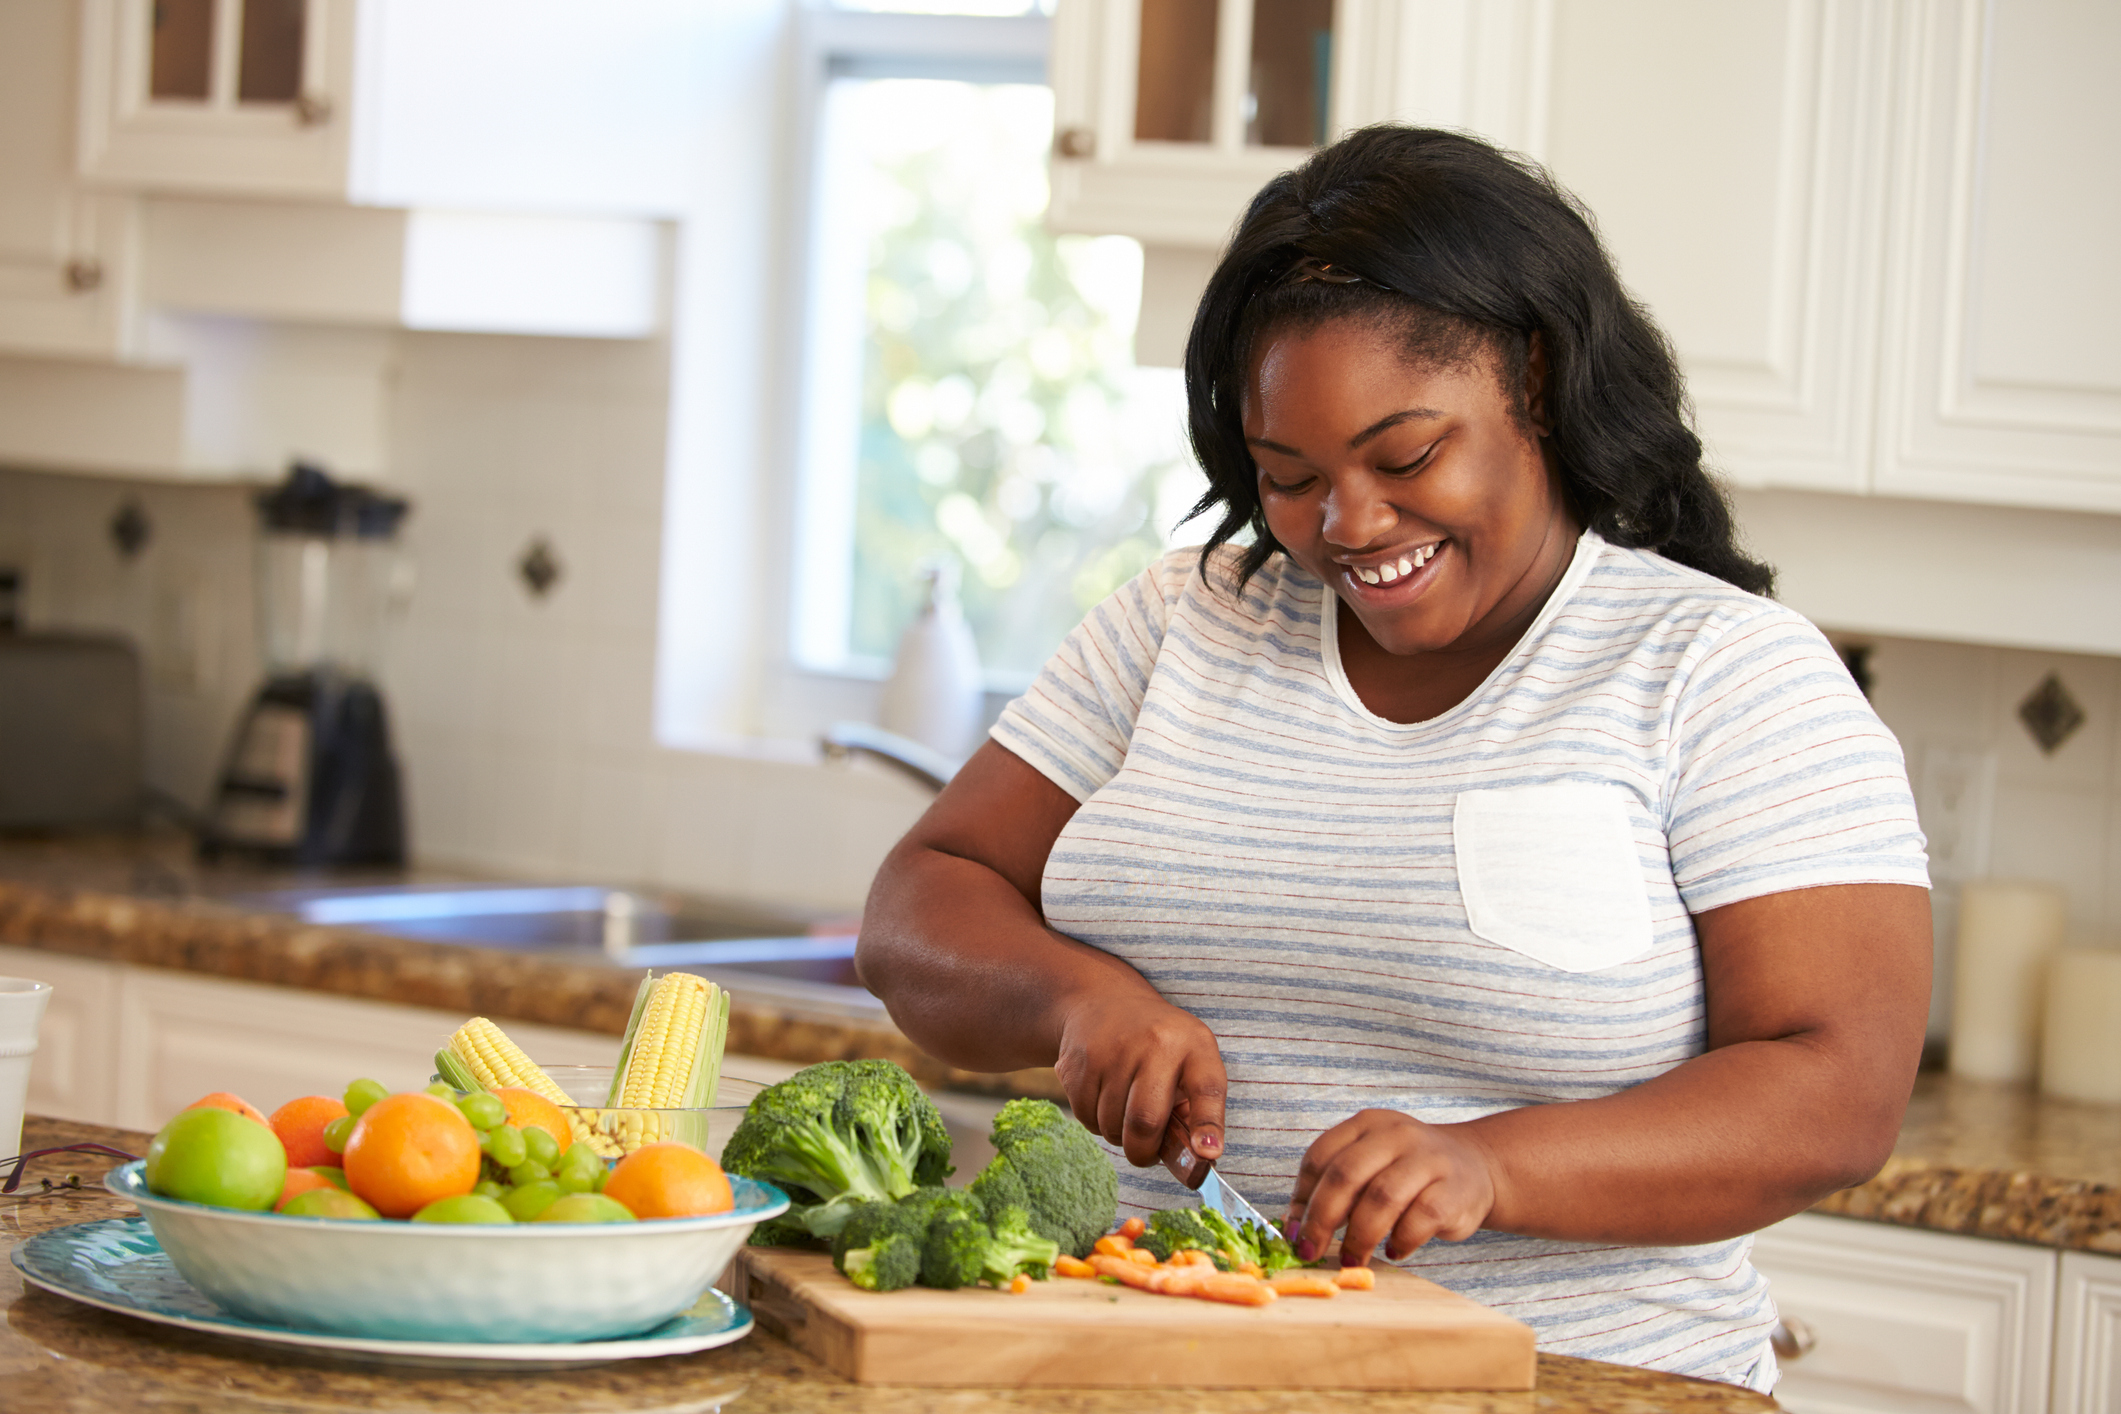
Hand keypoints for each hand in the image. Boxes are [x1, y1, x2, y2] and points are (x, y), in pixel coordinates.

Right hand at [1051, 982, 1225, 1168]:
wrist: (1104, 1001)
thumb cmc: (1160, 1044)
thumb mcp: (1191, 1057)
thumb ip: (1196, 1106)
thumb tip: (1194, 1156)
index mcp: (1193, 1044)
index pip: (1206, 1088)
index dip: (1208, 1124)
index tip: (1207, 1153)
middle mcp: (1154, 1043)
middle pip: (1145, 1120)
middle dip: (1144, 1153)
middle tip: (1146, 1154)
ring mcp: (1111, 1051)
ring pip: (1110, 1125)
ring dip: (1118, 1136)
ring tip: (1125, 1113)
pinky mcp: (1077, 1062)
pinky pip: (1085, 1118)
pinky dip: (1096, 1123)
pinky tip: (1104, 1099)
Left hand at [1287, 1110, 1497, 1265]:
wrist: (1476, 1166)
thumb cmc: (1409, 1172)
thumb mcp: (1372, 1164)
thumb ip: (1337, 1187)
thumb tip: (1295, 1227)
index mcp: (1366, 1124)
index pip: (1320, 1156)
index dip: (1301, 1197)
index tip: (1294, 1231)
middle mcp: (1396, 1134)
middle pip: (1346, 1175)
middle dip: (1322, 1220)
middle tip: (1311, 1252)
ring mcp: (1428, 1159)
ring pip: (1381, 1198)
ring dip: (1359, 1237)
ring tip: (1352, 1259)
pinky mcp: (1453, 1190)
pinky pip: (1418, 1220)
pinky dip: (1399, 1241)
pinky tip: (1393, 1251)